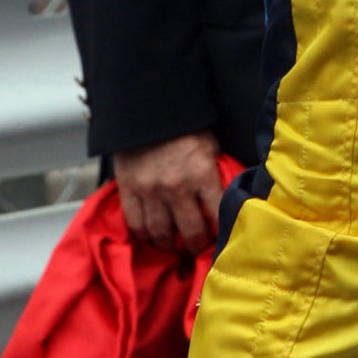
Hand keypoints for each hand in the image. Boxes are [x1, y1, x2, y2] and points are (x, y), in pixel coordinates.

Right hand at [113, 130, 222, 250]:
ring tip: (174, 245)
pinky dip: (144, 234)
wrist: (148, 110)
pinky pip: (136, 223)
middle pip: (191, 232)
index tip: (221, 236)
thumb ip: (216, 171)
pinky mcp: (129, 190)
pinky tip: (151, 236)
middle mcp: (177, 187)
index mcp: (202, 174)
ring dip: (170, 244)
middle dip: (197, 244)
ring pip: (161, 233)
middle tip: (198, 247)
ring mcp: (150, 191)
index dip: (221, 230)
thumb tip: (228, 192)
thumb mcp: (210, 145)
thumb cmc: (184, 127)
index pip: (217, 214)